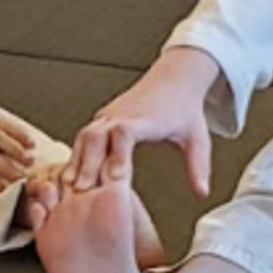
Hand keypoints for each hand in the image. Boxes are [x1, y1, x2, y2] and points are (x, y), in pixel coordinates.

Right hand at [68, 49, 220, 199]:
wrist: (174, 80)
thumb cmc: (184, 109)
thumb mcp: (197, 138)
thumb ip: (198, 166)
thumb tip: (201, 192)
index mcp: (146, 119)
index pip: (126, 133)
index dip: (119, 154)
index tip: (116, 176)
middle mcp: (122, 115)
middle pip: (97, 135)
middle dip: (88, 163)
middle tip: (83, 190)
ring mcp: (109, 116)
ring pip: (85, 136)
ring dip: (78, 160)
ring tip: (71, 187)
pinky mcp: (102, 119)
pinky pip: (84, 137)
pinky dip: (76, 155)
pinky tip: (72, 176)